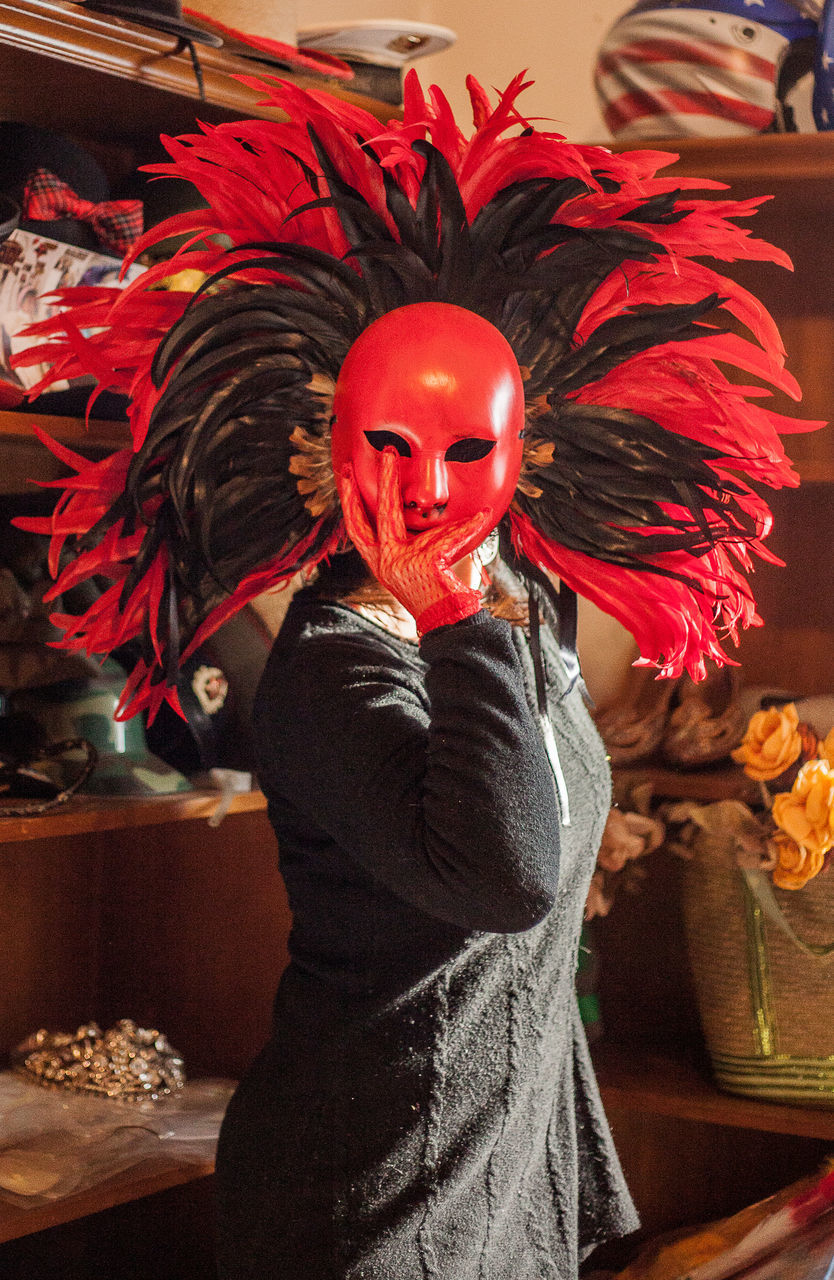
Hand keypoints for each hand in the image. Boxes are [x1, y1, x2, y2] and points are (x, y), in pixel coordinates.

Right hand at [340, 448, 489, 633]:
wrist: (448, 621)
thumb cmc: (436, 593)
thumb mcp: (419, 563)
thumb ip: (417, 539)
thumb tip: (427, 511)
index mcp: (381, 562)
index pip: (358, 529)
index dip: (349, 503)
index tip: (343, 477)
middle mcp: (384, 562)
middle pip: (365, 518)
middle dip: (358, 488)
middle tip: (358, 462)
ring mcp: (400, 562)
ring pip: (390, 515)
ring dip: (388, 483)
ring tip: (391, 458)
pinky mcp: (424, 562)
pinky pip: (450, 537)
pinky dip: (468, 526)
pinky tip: (482, 513)